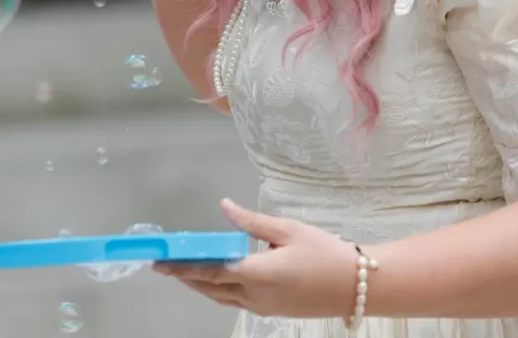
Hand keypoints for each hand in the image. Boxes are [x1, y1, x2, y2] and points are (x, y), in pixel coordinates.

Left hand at [153, 199, 358, 318]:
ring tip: (183, 271)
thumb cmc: (324, 252)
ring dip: (201, 285)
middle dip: (186, 277)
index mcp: (257, 273)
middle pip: (211, 288)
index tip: (161, 261)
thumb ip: (252, 221)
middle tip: (164, 265)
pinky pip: (236, 301)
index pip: (210, 271)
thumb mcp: (288, 230)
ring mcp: (263, 307)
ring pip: (222, 297)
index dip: (182, 267)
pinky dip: (219, 290)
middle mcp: (255, 296)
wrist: (356, 286)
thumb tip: (224, 207)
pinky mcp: (272, 311)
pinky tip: (217, 278)